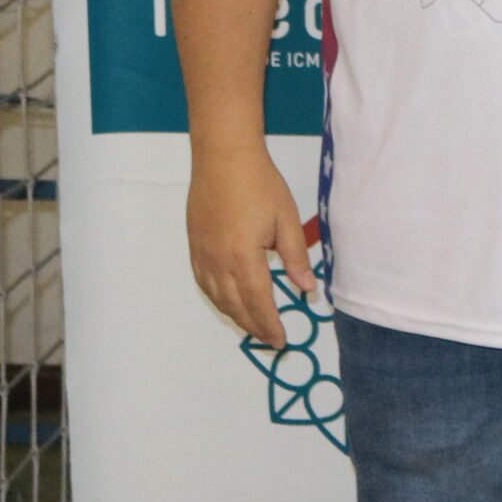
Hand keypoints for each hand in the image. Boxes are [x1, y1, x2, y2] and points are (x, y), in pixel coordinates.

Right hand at [187, 144, 311, 347]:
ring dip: (235, 316)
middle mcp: (218, 262)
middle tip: (270, 340)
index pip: (258, 302)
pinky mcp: (194, 247)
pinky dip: (218, 299)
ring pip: (217, 298)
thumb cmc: (260, 185)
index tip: (281, 341)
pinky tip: (228, 302)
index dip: (270, 324)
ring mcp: (202, 256)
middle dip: (254, 326)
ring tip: (253, 327)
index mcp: (244, 257)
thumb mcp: (286, 219)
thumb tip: (307, 288)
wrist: (223, 160)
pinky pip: (204, 283)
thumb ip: (295, 257)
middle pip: (235, 305)